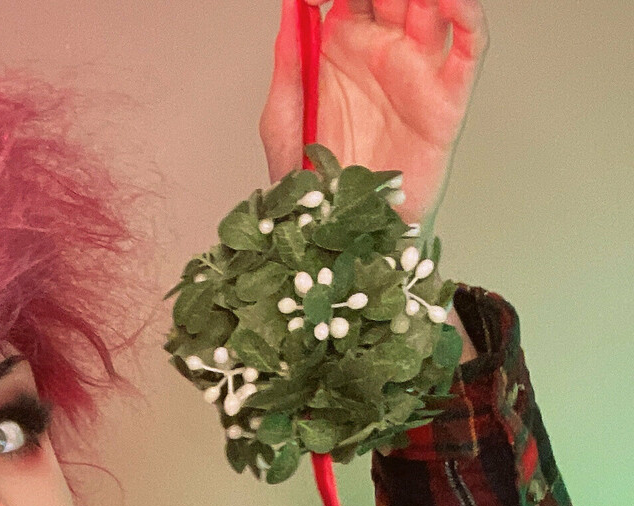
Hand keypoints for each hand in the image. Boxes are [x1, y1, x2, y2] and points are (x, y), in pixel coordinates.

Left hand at [259, 0, 489, 230]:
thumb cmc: (315, 185)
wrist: (343, 234)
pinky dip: (467, 13)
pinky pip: (470, 43)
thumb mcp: (283, 120)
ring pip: (436, 1)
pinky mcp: (448, 95)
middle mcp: (383, 47)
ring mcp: (418, 67)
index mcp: (343, 43)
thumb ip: (288, 62)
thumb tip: (290, 8)